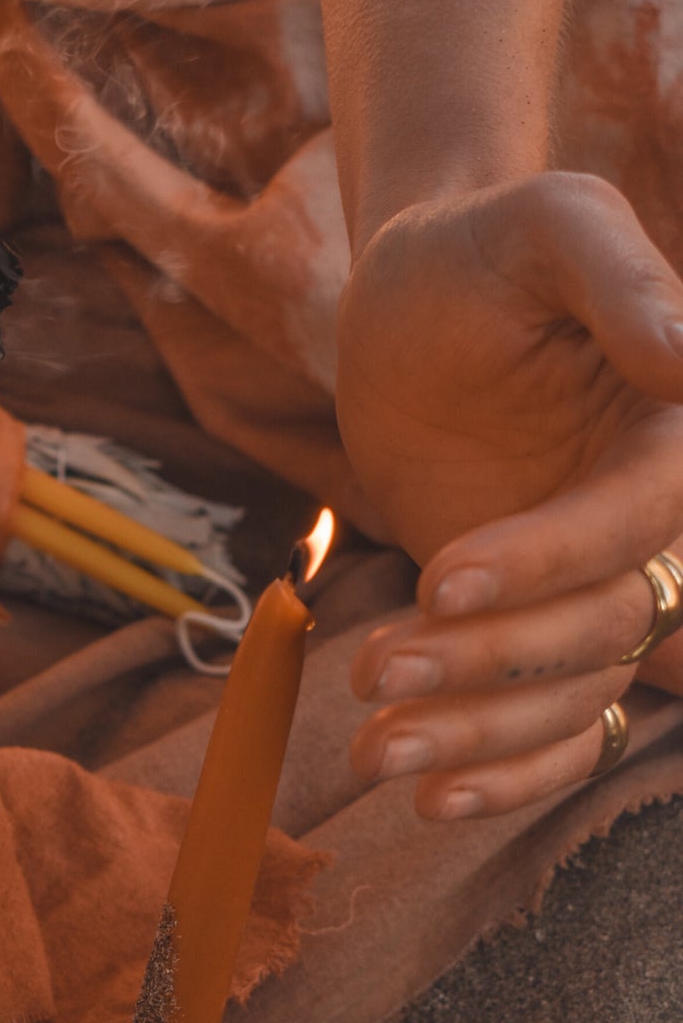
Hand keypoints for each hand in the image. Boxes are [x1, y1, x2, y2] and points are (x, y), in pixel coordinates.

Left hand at [336, 174, 682, 818]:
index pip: (636, 528)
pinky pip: (557, 725)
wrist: (412, 293)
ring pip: (574, 693)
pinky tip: (427, 796)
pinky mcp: (536, 617)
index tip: (440, 578)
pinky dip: (507, 773)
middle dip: (494, 664)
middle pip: (602, 628)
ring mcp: (592, 579)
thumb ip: (620, 281)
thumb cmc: (480, 245)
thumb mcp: (545, 226)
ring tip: (370, 743)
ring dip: (479, 734)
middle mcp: (650, 521)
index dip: (547, 565)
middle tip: (379, 675)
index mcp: (675, 435)